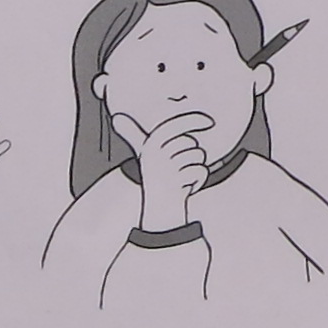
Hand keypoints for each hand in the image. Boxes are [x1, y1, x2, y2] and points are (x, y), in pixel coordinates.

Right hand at [130, 109, 215, 227]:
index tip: (211, 122)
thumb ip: (133, 134)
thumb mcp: (144, 155)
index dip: (194, 120)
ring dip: (196, 167)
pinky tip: (189, 186)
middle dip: (193, 153)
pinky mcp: (177, 184)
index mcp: (150, 144)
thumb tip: (116, 117)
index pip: (175, 124)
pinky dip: (200, 179)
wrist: (159, 210)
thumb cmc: (156, 178)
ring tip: (183, 178)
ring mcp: (166, 169)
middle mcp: (156, 155)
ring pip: (198, 156)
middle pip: (190, 142)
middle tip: (181, 168)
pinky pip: (201, 171)